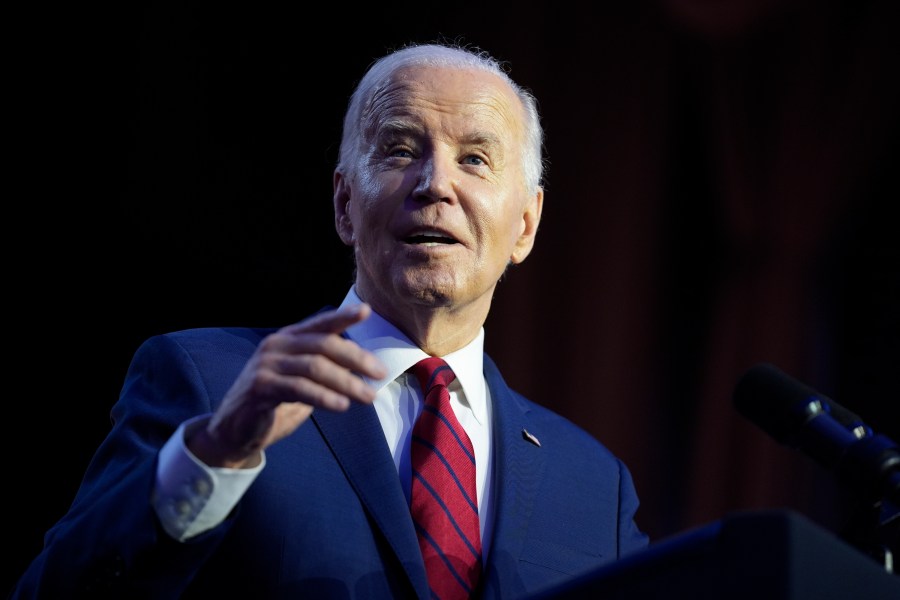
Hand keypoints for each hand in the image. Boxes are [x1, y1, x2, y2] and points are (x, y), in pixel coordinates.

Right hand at [188, 303, 387, 467]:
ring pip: (315, 367)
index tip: (367, 311)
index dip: (343, 316)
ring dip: (347, 383)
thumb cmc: (274, 401)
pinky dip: (324, 397)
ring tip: (368, 397)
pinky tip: (341, 406)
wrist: (235, 429)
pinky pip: (299, 389)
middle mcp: (276, 345)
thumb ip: (325, 366)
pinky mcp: (260, 387)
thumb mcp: (302, 379)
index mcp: (288, 338)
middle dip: (356, 359)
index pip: (320, 324)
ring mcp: (266, 365)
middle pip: (324, 345)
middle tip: (380, 374)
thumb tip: (362, 361)